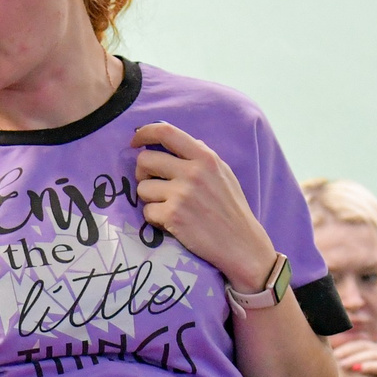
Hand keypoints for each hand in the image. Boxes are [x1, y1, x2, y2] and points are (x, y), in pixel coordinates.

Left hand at [131, 122, 277, 292]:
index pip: (166, 132)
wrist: (241, 244)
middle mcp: (192, 172)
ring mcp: (181, 194)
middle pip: (145, 160)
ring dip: (149, 199)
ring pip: (142, 188)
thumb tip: (178, 141)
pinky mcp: (173, 216)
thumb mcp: (223, 173)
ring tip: (168, 206)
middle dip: (142, 172)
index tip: (135, 141)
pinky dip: (155, 218)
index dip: (144, 133)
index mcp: (205, 157)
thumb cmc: (231, 208)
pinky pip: (147, 211)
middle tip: (153, 183)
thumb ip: (201, 155)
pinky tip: (171, 222)